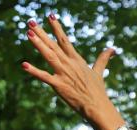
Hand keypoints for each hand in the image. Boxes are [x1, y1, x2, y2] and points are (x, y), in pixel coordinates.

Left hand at [21, 15, 124, 129]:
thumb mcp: (99, 72)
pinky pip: (44, 77)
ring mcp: (63, 74)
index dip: (57, 28)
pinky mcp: (59, 85)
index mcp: (77, 60)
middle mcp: (69, 64)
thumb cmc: (97, 91)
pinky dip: (34, 71)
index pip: (64, 40)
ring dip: (38, 44)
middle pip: (53, 45)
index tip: (50, 16)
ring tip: (28, 33)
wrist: (97, 106)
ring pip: (49, 55)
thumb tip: (112, 49)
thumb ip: (103, 59)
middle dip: (42, 33)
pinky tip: (24, 65)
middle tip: (30, 21)